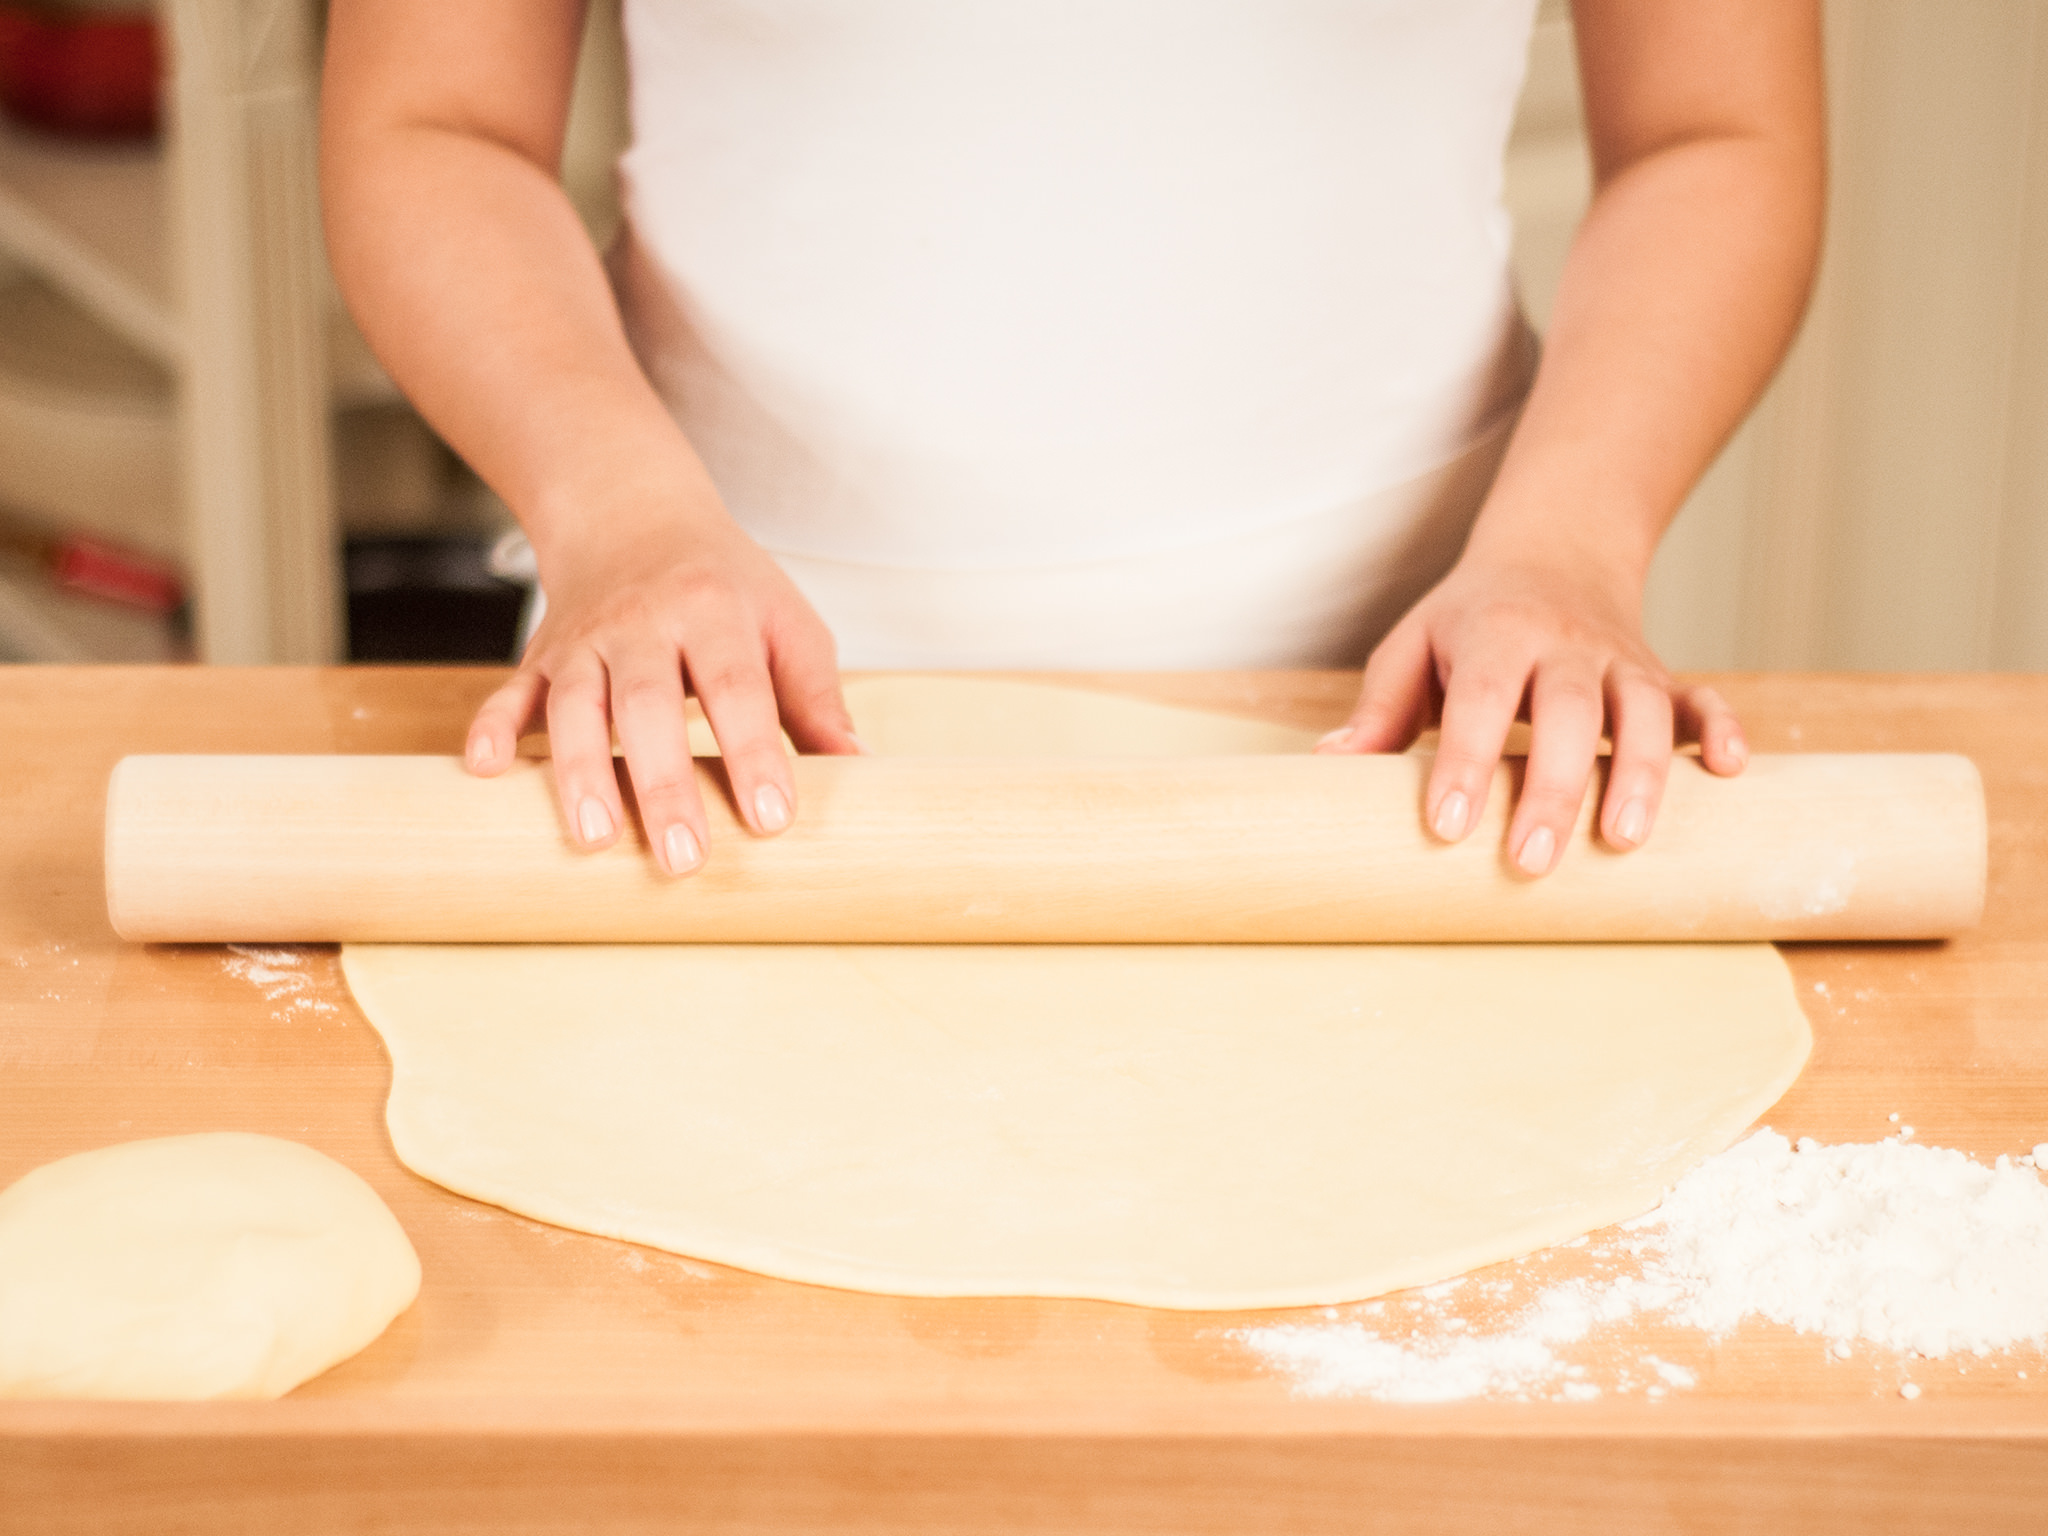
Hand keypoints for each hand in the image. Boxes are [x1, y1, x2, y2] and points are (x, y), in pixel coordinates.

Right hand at [463, 507, 858, 875]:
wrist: (632, 516)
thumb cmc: (726, 587)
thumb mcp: (784, 622)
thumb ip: (816, 698)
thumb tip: (861, 771)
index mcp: (715, 611)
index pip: (737, 687)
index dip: (753, 753)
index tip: (771, 819)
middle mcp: (643, 624)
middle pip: (649, 706)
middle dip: (662, 784)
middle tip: (684, 858)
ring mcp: (585, 640)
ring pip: (576, 706)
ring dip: (579, 771)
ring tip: (593, 839)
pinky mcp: (541, 656)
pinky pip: (510, 692)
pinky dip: (493, 728)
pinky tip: (485, 772)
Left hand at [1315, 544, 1746, 873]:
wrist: (1552, 554)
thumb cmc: (1467, 622)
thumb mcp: (1412, 645)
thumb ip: (1379, 708)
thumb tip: (1328, 766)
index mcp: (1496, 635)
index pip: (1481, 699)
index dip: (1466, 761)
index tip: (1449, 826)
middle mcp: (1566, 645)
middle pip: (1571, 712)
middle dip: (1554, 788)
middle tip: (1530, 863)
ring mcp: (1622, 661)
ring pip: (1647, 710)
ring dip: (1643, 774)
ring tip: (1622, 843)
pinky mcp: (1662, 675)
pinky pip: (1704, 698)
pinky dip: (1723, 730)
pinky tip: (1729, 774)